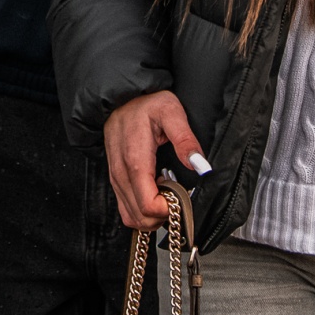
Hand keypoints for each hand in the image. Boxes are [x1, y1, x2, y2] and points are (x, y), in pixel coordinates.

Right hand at [102, 91, 209, 230]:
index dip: (167, 209)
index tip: (181, 197)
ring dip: (152, 217)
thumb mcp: (171, 112)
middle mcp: (121, 172)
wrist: (121, 97)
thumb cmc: (146, 103)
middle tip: (177, 198)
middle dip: (162, 216)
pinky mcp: (114, 179)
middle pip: (139, 216)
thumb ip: (185, 139)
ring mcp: (115, 178)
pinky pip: (125, 209)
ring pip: (130, 216)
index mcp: (135, 158)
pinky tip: (155, 196)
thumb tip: (200, 165)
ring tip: (167, 197)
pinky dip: (141, 212)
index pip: (147, 204)